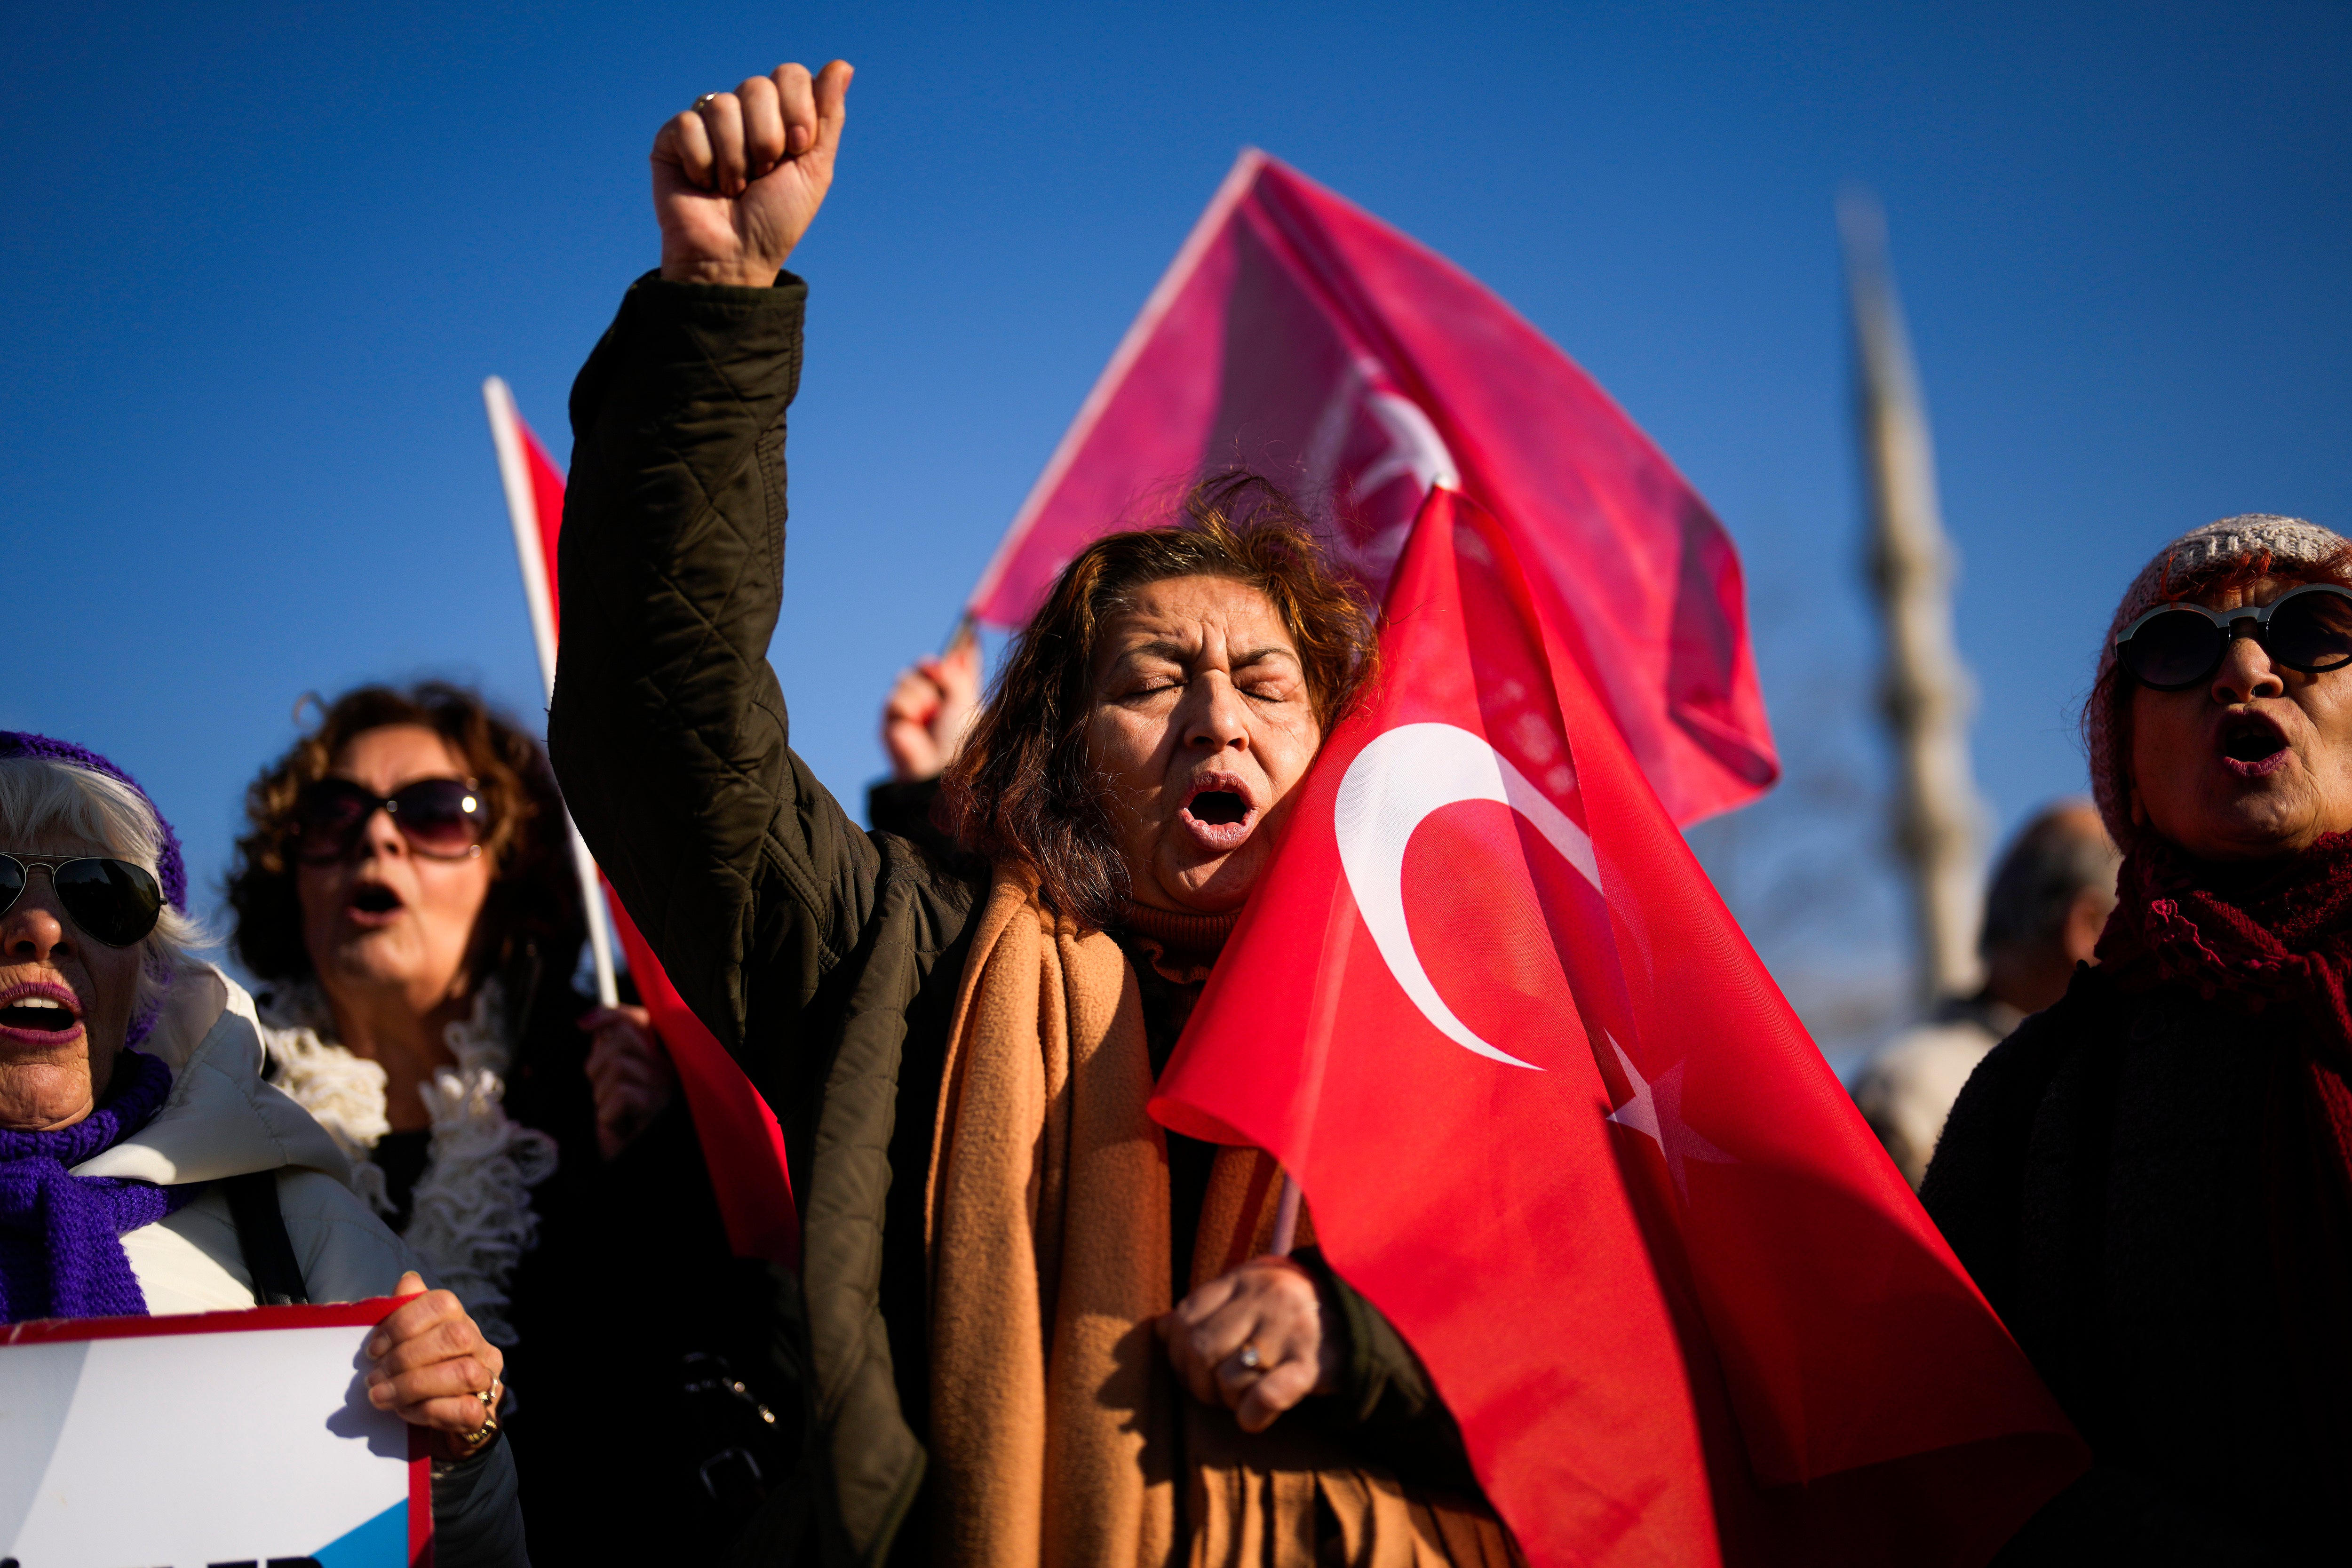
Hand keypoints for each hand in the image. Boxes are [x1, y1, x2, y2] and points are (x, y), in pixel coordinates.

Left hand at [366, 1272, 504, 1460]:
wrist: (438, 1433)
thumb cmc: (416, 1382)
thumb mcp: (405, 1347)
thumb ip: (404, 1315)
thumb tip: (408, 1281)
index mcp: (462, 1323)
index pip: (444, 1303)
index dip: (404, 1321)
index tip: (373, 1348)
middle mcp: (482, 1348)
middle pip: (456, 1336)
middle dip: (407, 1356)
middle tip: (373, 1377)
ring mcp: (488, 1382)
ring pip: (463, 1373)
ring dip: (413, 1386)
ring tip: (380, 1396)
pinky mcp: (484, 1416)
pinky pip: (464, 1409)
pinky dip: (427, 1410)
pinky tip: (404, 1413)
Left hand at [583, 1003, 675, 1159]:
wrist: (627, 1170)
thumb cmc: (623, 1133)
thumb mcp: (612, 1089)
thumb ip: (609, 1057)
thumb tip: (595, 1028)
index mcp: (658, 1060)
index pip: (640, 1020)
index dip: (611, 1014)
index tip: (583, 1025)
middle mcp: (668, 1068)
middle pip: (623, 1036)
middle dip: (597, 1063)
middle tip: (601, 1092)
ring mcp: (666, 1086)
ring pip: (617, 1064)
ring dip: (601, 1095)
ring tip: (613, 1116)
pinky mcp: (658, 1106)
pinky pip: (620, 1093)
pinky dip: (608, 1114)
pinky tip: (619, 1128)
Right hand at [653, 59, 853, 286]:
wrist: (735, 257)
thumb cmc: (775, 220)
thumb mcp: (815, 169)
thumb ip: (829, 117)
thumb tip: (842, 64)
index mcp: (778, 116)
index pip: (790, 75)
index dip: (797, 110)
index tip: (797, 149)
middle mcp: (742, 114)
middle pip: (757, 86)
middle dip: (767, 138)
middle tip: (763, 174)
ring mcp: (706, 123)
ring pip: (723, 106)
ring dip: (736, 158)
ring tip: (733, 187)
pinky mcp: (672, 138)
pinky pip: (689, 125)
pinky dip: (703, 163)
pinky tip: (704, 184)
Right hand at [881, 629, 981, 781]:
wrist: (937, 768)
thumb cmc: (960, 739)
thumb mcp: (965, 699)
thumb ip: (960, 672)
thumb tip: (958, 651)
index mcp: (960, 697)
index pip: (959, 667)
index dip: (962, 650)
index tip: (971, 630)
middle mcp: (936, 702)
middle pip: (927, 665)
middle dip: (932, 668)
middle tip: (938, 674)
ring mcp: (913, 710)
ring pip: (907, 678)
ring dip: (921, 694)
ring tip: (930, 715)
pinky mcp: (893, 720)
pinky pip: (896, 697)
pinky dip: (908, 708)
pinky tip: (916, 724)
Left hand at [1157, 1256, 1339, 1432]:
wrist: (1365, 1317)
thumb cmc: (1294, 1310)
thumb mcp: (1252, 1293)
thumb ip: (1209, 1307)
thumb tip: (1159, 1329)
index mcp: (1246, 1277)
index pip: (1186, 1314)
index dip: (1175, 1350)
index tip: (1187, 1368)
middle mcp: (1267, 1297)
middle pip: (1199, 1346)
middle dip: (1196, 1380)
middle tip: (1211, 1392)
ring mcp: (1291, 1329)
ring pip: (1229, 1374)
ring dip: (1227, 1399)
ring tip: (1241, 1398)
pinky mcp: (1313, 1364)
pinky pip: (1267, 1395)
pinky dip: (1251, 1414)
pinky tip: (1252, 1418)